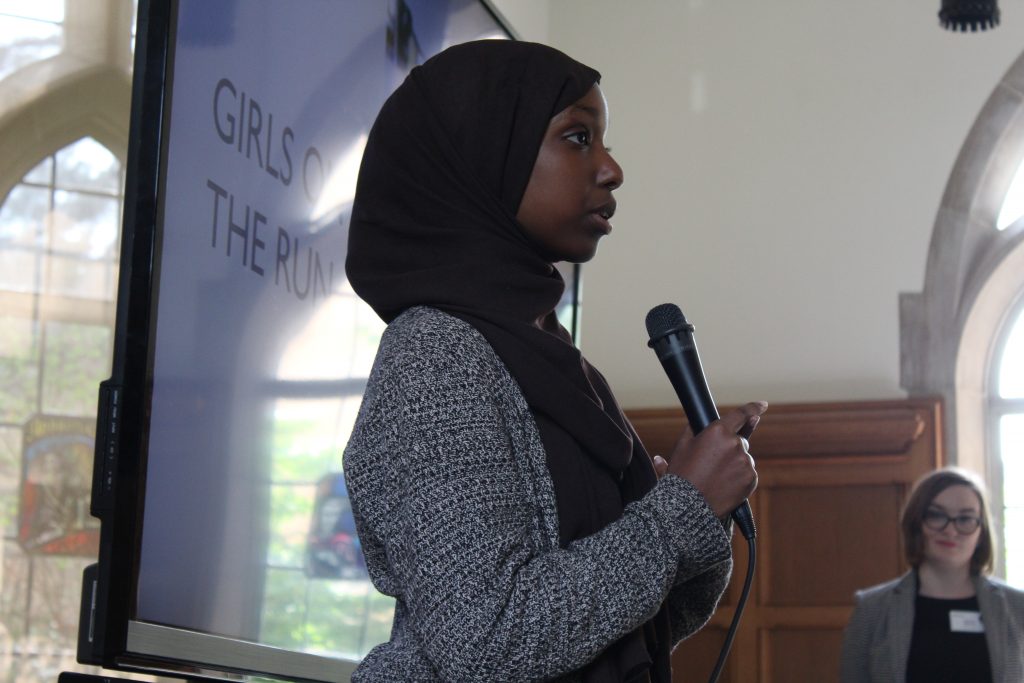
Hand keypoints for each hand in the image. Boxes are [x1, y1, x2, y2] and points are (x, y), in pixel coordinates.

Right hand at [663, 401, 764, 517]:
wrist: (689, 505)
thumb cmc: (682, 475)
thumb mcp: (682, 446)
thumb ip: (693, 429)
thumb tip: (698, 422)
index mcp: (718, 431)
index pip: (741, 414)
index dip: (754, 408)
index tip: (763, 405)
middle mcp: (735, 443)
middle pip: (740, 440)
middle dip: (731, 447)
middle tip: (713, 462)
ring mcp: (745, 462)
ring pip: (744, 458)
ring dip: (735, 463)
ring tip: (716, 477)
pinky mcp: (751, 478)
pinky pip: (748, 473)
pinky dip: (740, 477)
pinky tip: (724, 484)